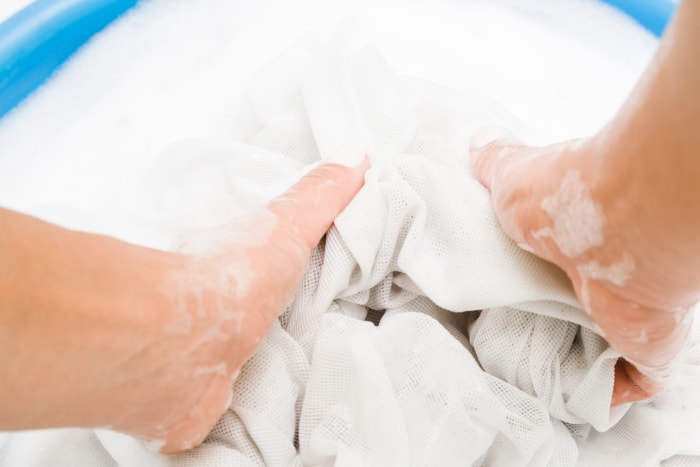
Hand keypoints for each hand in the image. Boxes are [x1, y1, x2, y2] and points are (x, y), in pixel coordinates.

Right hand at [470, 129, 693, 405]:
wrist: (619, 220)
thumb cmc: (563, 198)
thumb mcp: (510, 175)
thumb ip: (493, 161)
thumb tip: (476, 138)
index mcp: (573, 240)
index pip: (550, 267)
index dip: (527, 280)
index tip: (493, 297)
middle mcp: (603, 275)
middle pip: (573, 307)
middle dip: (544, 323)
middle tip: (501, 341)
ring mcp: (627, 311)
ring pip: (602, 344)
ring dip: (572, 358)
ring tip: (523, 374)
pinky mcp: (647, 344)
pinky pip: (635, 380)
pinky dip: (610, 391)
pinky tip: (576, 396)